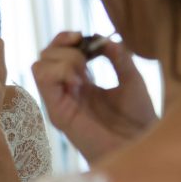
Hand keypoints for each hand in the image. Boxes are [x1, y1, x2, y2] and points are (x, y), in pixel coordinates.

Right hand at [31, 31, 157, 161]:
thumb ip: (118, 57)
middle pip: (45, 55)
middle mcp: (66, 91)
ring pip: (39, 65)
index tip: (81, 35)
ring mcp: (59, 102)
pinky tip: (78, 82)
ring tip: (84, 74)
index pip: (58, 52)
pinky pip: (43, 80)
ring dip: (63, 60)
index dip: (64, 38)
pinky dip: (59, 71)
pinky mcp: (58, 113)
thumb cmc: (138, 119)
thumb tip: (104, 38)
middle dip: (65, 48)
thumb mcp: (132, 79)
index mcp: (81, 82)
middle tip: (88, 62)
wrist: (141, 145)